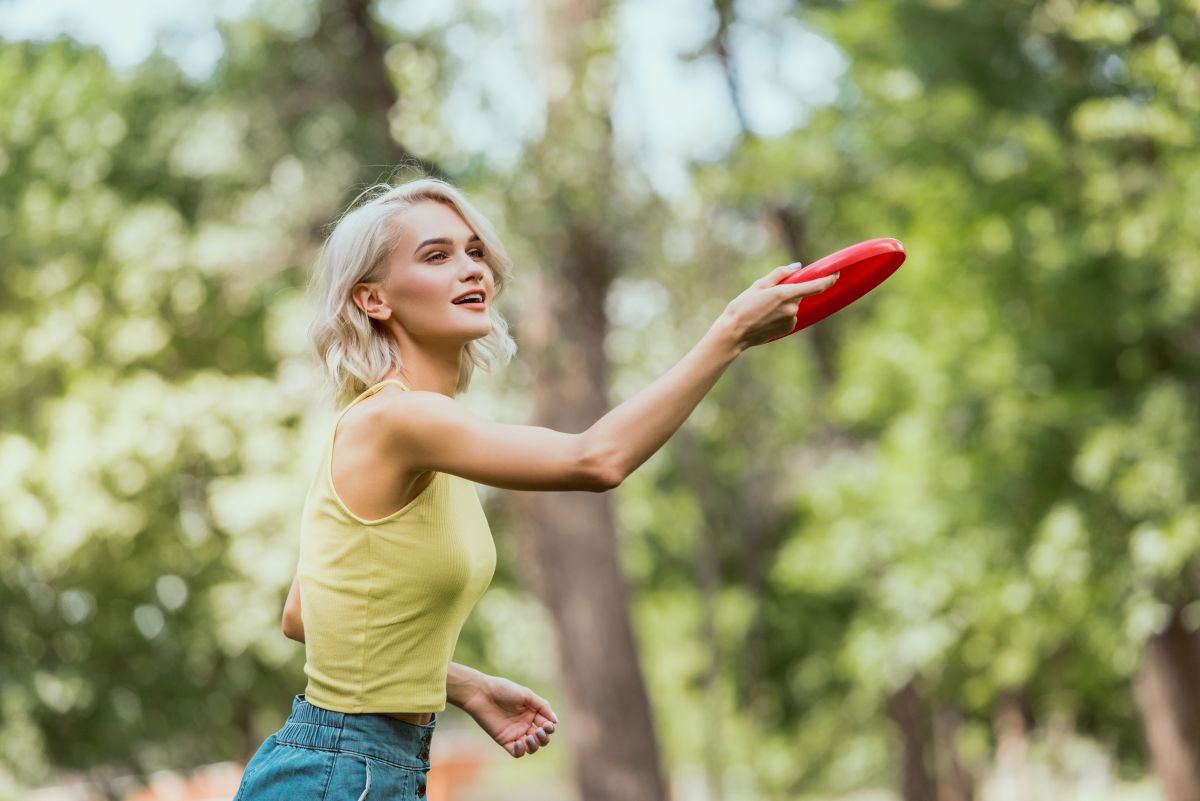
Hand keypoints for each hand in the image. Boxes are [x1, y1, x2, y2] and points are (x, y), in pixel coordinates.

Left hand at [459, 674, 559, 757]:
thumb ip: (542, 706)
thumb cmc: (503, 690)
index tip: (547, 725)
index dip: (549, 727)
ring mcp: (515, 733)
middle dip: (544, 738)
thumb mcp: (526, 695)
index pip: (547, 725)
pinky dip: (522, 751)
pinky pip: (517, 752)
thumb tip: (555, 721)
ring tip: (529, 737)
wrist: (481, 694)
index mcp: (532, 712)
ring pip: (531, 747)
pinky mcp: (504, 740)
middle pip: (541, 738)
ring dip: (534, 746)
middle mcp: (525, 724)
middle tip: (539, 731)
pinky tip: (520, 742)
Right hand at [721, 263, 839, 348]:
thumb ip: (780, 274)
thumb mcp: (759, 285)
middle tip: (768, 296)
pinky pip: (790, 317)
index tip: (836, 273)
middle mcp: (792, 308)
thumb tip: (797, 267)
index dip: (829, 279)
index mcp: (785, 294)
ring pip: (793, 306)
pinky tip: (766, 318)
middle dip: (789, 292)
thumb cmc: (743, 306)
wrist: (734, 332)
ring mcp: (791, 320)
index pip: (816, 286)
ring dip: (784, 304)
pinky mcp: (788, 329)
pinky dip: (781, 314)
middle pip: (799, 294)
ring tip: (763, 309)